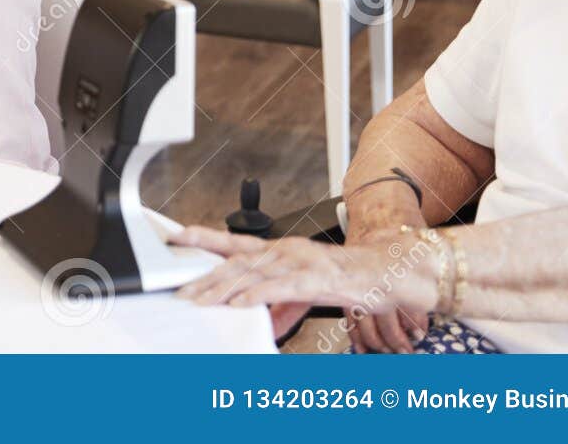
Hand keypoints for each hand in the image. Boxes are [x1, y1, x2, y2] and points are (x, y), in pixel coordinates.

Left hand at [170, 226, 437, 343]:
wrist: (389, 273)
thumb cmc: (349, 280)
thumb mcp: (305, 296)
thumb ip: (280, 310)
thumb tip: (261, 329)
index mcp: (280, 251)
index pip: (235, 243)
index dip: (205, 239)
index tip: (178, 237)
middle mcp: (285, 251)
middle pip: (236, 263)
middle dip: (206, 276)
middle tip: (182, 290)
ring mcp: (299, 261)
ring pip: (252, 274)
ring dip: (223, 288)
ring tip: (201, 300)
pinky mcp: (314, 277)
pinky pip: (279, 287)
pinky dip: (257, 294)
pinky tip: (240, 303)